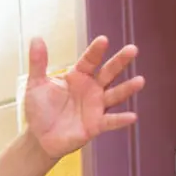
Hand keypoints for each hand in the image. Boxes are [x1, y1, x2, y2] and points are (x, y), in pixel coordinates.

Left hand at [22, 36, 142, 160]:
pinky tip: (132, 116)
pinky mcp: (96, 125)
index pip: (89, 60)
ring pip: (114, 95)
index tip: (103, 40)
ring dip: (127, 89)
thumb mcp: (36, 85)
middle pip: (108, 72)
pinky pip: (110, 121)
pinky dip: (120, 119)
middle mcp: (91, 89)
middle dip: (120, 62)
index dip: (96, 51)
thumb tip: (36, 38)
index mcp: (78, 76)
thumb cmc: (40, 109)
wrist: (39, 138)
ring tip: (140, 81)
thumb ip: (38, 63)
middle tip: (133, 49)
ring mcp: (96, 106)